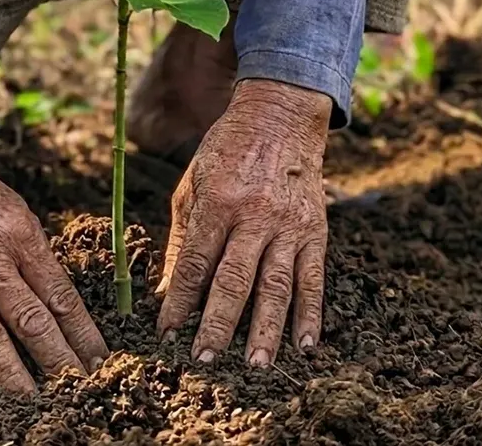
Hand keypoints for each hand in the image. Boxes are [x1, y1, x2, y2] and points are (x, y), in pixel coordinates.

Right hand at [0, 121, 107, 399]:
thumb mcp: (14, 211)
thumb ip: (34, 255)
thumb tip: (60, 303)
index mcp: (19, 237)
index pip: (59, 296)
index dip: (83, 334)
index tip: (99, 361)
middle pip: (31, 322)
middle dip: (59, 362)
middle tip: (79, 391)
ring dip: (15, 378)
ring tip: (36, 406)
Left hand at [155, 79, 329, 366]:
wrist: (282, 116)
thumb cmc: (227, 152)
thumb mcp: (193, 186)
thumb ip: (183, 240)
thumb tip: (165, 292)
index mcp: (218, 202)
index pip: (196, 263)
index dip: (179, 301)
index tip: (167, 333)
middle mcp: (255, 216)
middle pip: (235, 280)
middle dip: (218, 324)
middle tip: (205, 360)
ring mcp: (289, 225)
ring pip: (277, 286)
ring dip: (267, 329)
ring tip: (257, 365)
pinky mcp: (315, 231)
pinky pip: (314, 278)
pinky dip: (311, 313)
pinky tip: (305, 344)